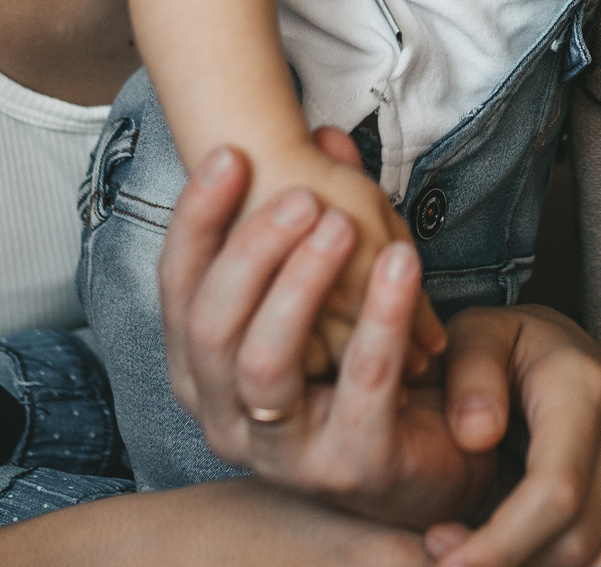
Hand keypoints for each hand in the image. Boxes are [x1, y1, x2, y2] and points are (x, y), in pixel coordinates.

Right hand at [162, 142, 495, 528]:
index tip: (231, 155)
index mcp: (201, 369)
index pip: (178, 286)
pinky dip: (379, 319)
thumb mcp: (336, 288)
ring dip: (301, 284)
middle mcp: (223, 414)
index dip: (197, 219)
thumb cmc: (360, 368)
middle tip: (300, 197)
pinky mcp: (346, 466)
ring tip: (345, 225)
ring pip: (263, 362)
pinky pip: (358, 385)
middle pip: (210, 324)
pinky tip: (404, 266)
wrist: (422, 464)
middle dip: (250, 251)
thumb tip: (327, 133)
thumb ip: (326, 217)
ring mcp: (279, 451)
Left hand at [419, 307, 600, 566]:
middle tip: (445, 566)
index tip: (443, 563)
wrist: (568, 352)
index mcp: (589, 388)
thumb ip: (468, 374)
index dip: (500, 544)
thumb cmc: (505, 350)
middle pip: (581, 541)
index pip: (556, 490)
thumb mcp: (473, 337)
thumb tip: (476, 435)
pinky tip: (525, 566)